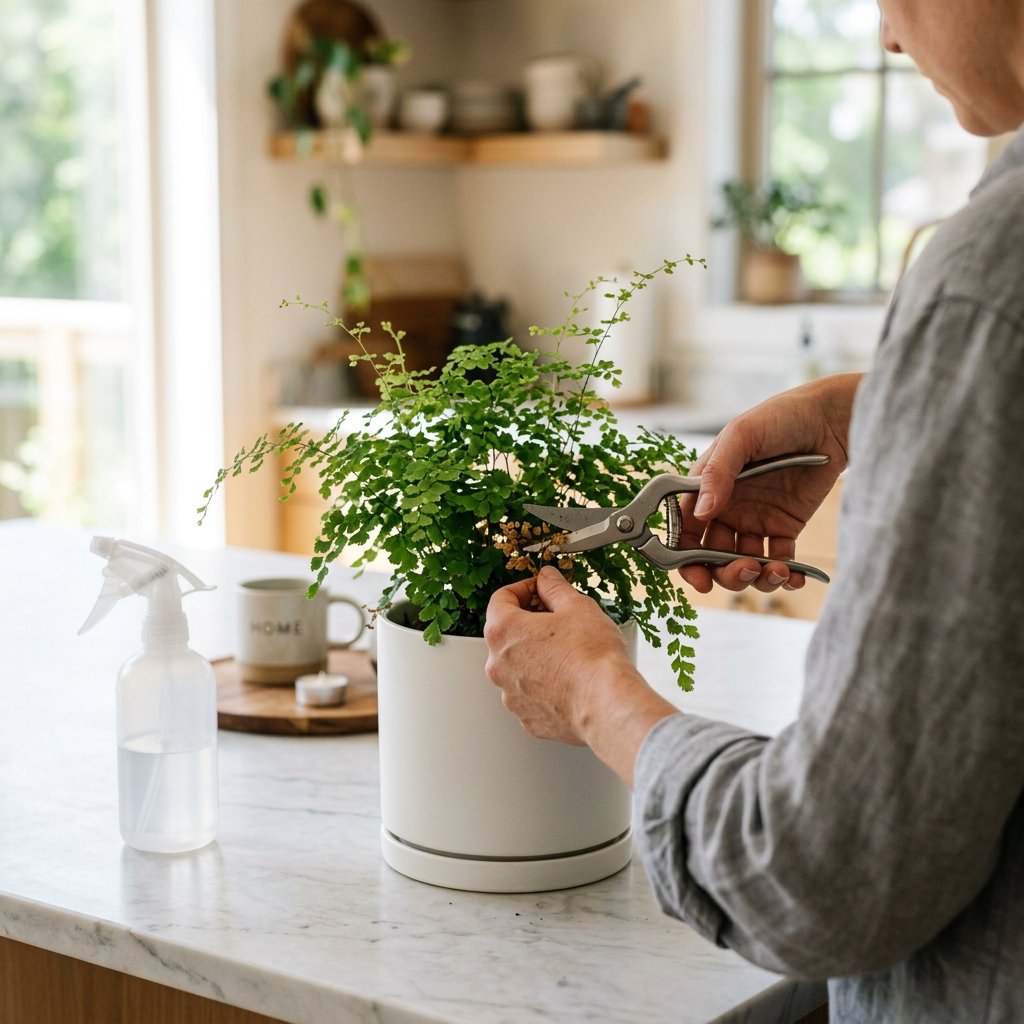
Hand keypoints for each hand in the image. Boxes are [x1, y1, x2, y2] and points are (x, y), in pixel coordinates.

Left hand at [484, 568, 676, 784]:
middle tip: (557, 619)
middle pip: (506, 633)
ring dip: (535, 655)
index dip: (522, 589)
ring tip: (567, 651)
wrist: (606, 705)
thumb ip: (555, 587)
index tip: (539, 589)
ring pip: (517, 666)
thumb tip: (547, 579)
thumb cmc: (592, 658)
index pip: (500, 599)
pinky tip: (568, 679)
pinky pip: (529, 693)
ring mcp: (510, 694)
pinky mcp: (526, 716)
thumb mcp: (576, 606)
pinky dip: (543, 684)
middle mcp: (498, 665)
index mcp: (504, 632)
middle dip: (529, 622)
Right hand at [677, 373, 860, 594]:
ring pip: (743, 563)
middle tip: (746, 570)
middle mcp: (727, 508)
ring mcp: (755, 520)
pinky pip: (778, 560)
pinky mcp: (785, 527)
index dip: (685, 558)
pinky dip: (784, 576)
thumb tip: (700, 514)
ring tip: (775, 571)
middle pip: (712, 556)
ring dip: (754, 577)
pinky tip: (792, 576)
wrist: (832, 418)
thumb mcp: (742, 435)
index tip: (698, 577)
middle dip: (724, 572)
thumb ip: (717, 473)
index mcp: (707, 487)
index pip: (685, 530)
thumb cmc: (780, 416)